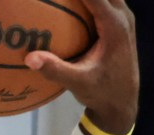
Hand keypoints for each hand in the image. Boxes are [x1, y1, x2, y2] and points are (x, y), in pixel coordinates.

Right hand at [26, 0, 138, 134]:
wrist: (123, 104)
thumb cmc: (103, 93)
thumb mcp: (78, 83)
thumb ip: (55, 69)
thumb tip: (29, 57)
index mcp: (115, 26)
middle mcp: (123, 17)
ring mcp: (124, 19)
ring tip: (65, 2)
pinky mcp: (120, 25)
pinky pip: (105, 4)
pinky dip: (90, 3)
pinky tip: (72, 7)